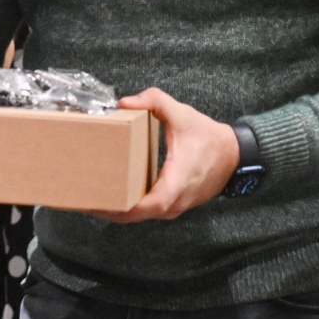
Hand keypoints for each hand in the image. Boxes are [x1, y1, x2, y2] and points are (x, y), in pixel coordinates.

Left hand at [89, 88, 239, 222]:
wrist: (234, 155)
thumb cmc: (209, 138)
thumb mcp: (182, 114)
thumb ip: (154, 101)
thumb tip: (125, 102)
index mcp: (177, 181)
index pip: (149, 206)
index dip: (122, 208)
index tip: (99, 203)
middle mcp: (175, 201)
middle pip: (136, 215)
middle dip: (109, 210)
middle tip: (84, 198)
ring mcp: (175, 207)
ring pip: (141, 216)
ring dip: (117, 210)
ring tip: (92, 197)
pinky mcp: (174, 206)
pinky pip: (148, 212)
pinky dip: (129, 207)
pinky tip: (114, 195)